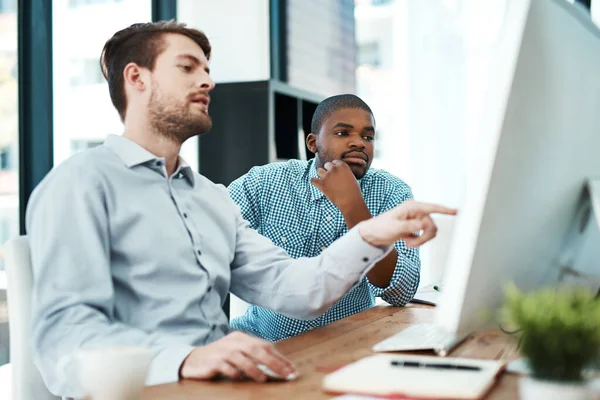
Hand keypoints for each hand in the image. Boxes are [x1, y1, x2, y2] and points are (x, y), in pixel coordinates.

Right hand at [179, 331, 295, 381]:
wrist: (193, 360)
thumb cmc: (220, 357)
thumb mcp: (237, 352)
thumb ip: (254, 356)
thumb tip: (277, 368)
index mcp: (241, 337)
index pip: (265, 345)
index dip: (279, 357)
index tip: (291, 369)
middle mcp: (233, 342)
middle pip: (257, 350)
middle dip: (273, 363)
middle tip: (285, 374)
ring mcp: (223, 351)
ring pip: (243, 359)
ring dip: (255, 369)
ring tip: (264, 379)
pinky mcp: (213, 362)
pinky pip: (227, 368)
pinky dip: (235, 374)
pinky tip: (240, 379)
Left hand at [311, 160, 362, 210]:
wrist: (350, 200)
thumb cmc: (353, 190)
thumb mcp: (351, 176)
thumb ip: (343, 172)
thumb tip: (337, 172)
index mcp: (342, 165)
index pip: (334, 162)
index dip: (335, 168)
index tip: (337, 174)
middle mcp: (333, 169)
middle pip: (326, 165)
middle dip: (328, 171)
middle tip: (332, 179)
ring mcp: (326, 176)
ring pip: (319, 170)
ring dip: (321, 175)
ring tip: (326, 181)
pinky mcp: (321, 184)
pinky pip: (313, 180)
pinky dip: (315, 181)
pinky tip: (318, 184)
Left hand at [358, 200, 456, 247]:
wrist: (373, 234)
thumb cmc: (380, 227)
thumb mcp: (394, 228)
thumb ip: (409, 226)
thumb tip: (422, 225)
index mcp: (411, 207)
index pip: (431, 208)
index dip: (445, 210)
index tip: (456, 212)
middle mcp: (415, 212)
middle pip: (431, 225)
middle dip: (424, 237)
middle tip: (412, 244)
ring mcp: (416, 219)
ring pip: (429, 232)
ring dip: (420, 240)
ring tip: (408, 243)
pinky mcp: (415, 226)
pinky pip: (424, 235)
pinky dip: (418, 241)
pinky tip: (407, 241)